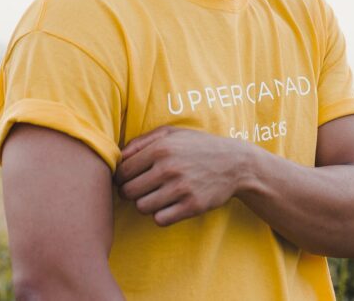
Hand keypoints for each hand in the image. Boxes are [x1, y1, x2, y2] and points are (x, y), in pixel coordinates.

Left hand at [115, 126, 248, 225]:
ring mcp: (181, 188)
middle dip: (132, 192)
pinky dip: (162, 215)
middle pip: (128, 192)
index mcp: (160, 148)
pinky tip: (171, 205)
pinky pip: (160, 220)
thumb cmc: (198, 146)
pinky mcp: (192, 206)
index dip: (122, 177)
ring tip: (158, 195)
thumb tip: (118, 156)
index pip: (122, 172)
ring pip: (142, 207)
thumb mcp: (172, 133)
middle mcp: (168, 168)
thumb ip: (142, 141)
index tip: (132, 178)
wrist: (235, 163)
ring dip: (147, 204)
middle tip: (144, 188)